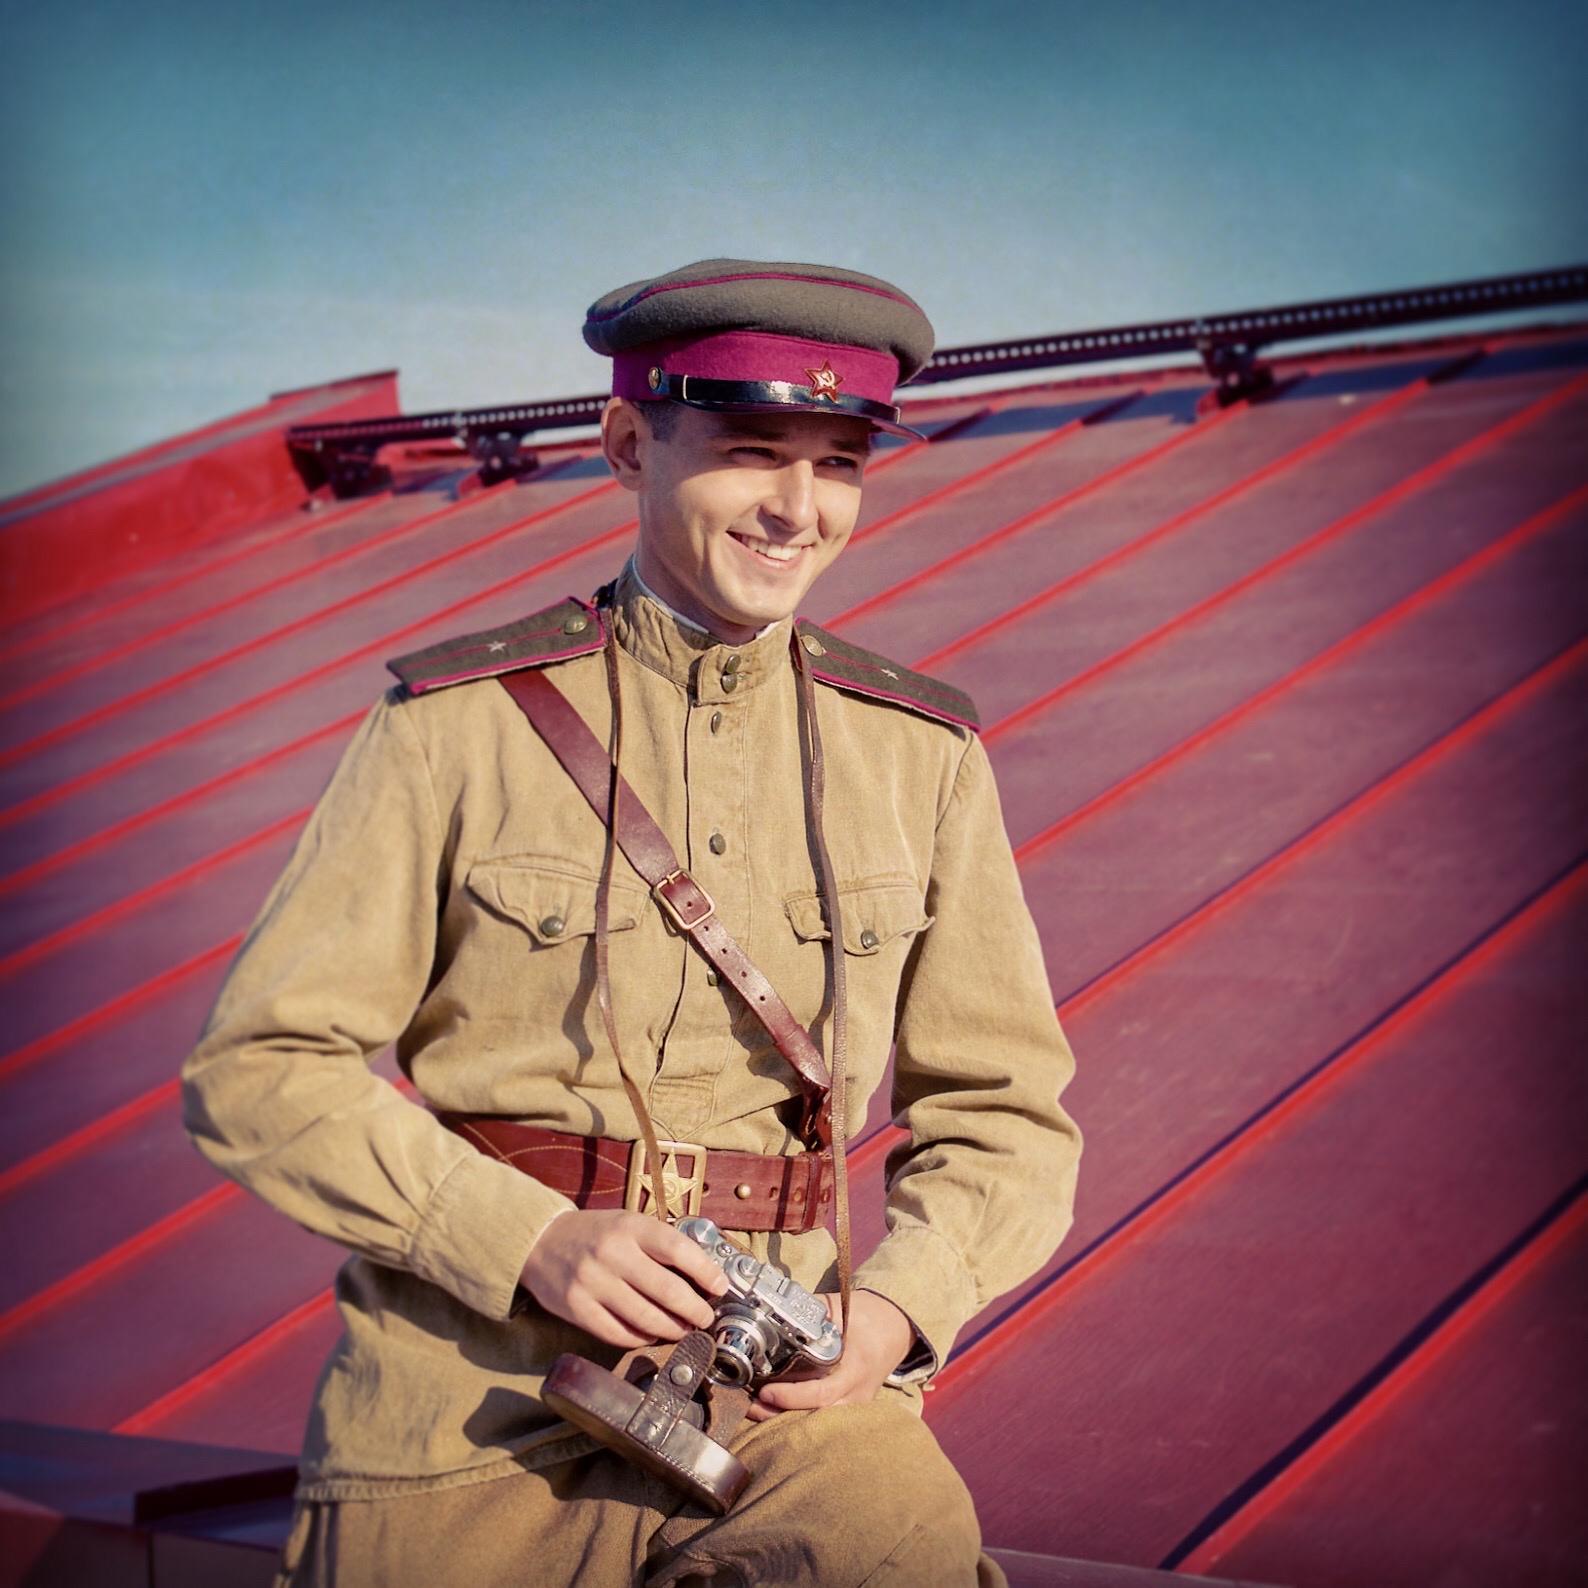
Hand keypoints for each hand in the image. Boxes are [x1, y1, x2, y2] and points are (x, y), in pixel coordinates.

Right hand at [519, 1210, 728, 1349]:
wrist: (541, 1241)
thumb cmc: (596, 1234)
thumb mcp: (628, 1224)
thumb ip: (660, 1244)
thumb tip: (703, 1275)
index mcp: (630, 1227)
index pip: (678, 1249)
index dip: (706, 1272)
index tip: (720, 1287)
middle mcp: (612, 1254)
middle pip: (667, 1291)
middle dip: (696, 1310)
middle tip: (706, 1318)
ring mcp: (593, 1283)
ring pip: (646, 1318)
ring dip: (673, 1329)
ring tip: (684, 1330)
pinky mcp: (577, 1309)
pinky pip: (619, 1334)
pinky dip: (641, 1338)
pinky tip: (651, 1335)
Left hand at [746, 1289, 915, 1420]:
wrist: (897, 1327)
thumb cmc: (868, 1314)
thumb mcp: (841, 1306)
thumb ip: (812, 1312)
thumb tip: (777, 1312)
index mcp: (856, 1366)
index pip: (821, 1392)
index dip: (792, 1397)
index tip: (766, 1391)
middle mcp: (858, 1392)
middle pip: (817, 1417)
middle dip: (780, 1416)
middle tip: (751, 1406)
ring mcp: (858, 1404)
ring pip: (820, 1424)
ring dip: (787, 1420)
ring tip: (757, 1410)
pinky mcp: (854, 1407)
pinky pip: (826, 1420)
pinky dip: (801, 1418)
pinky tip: (777, 1413)